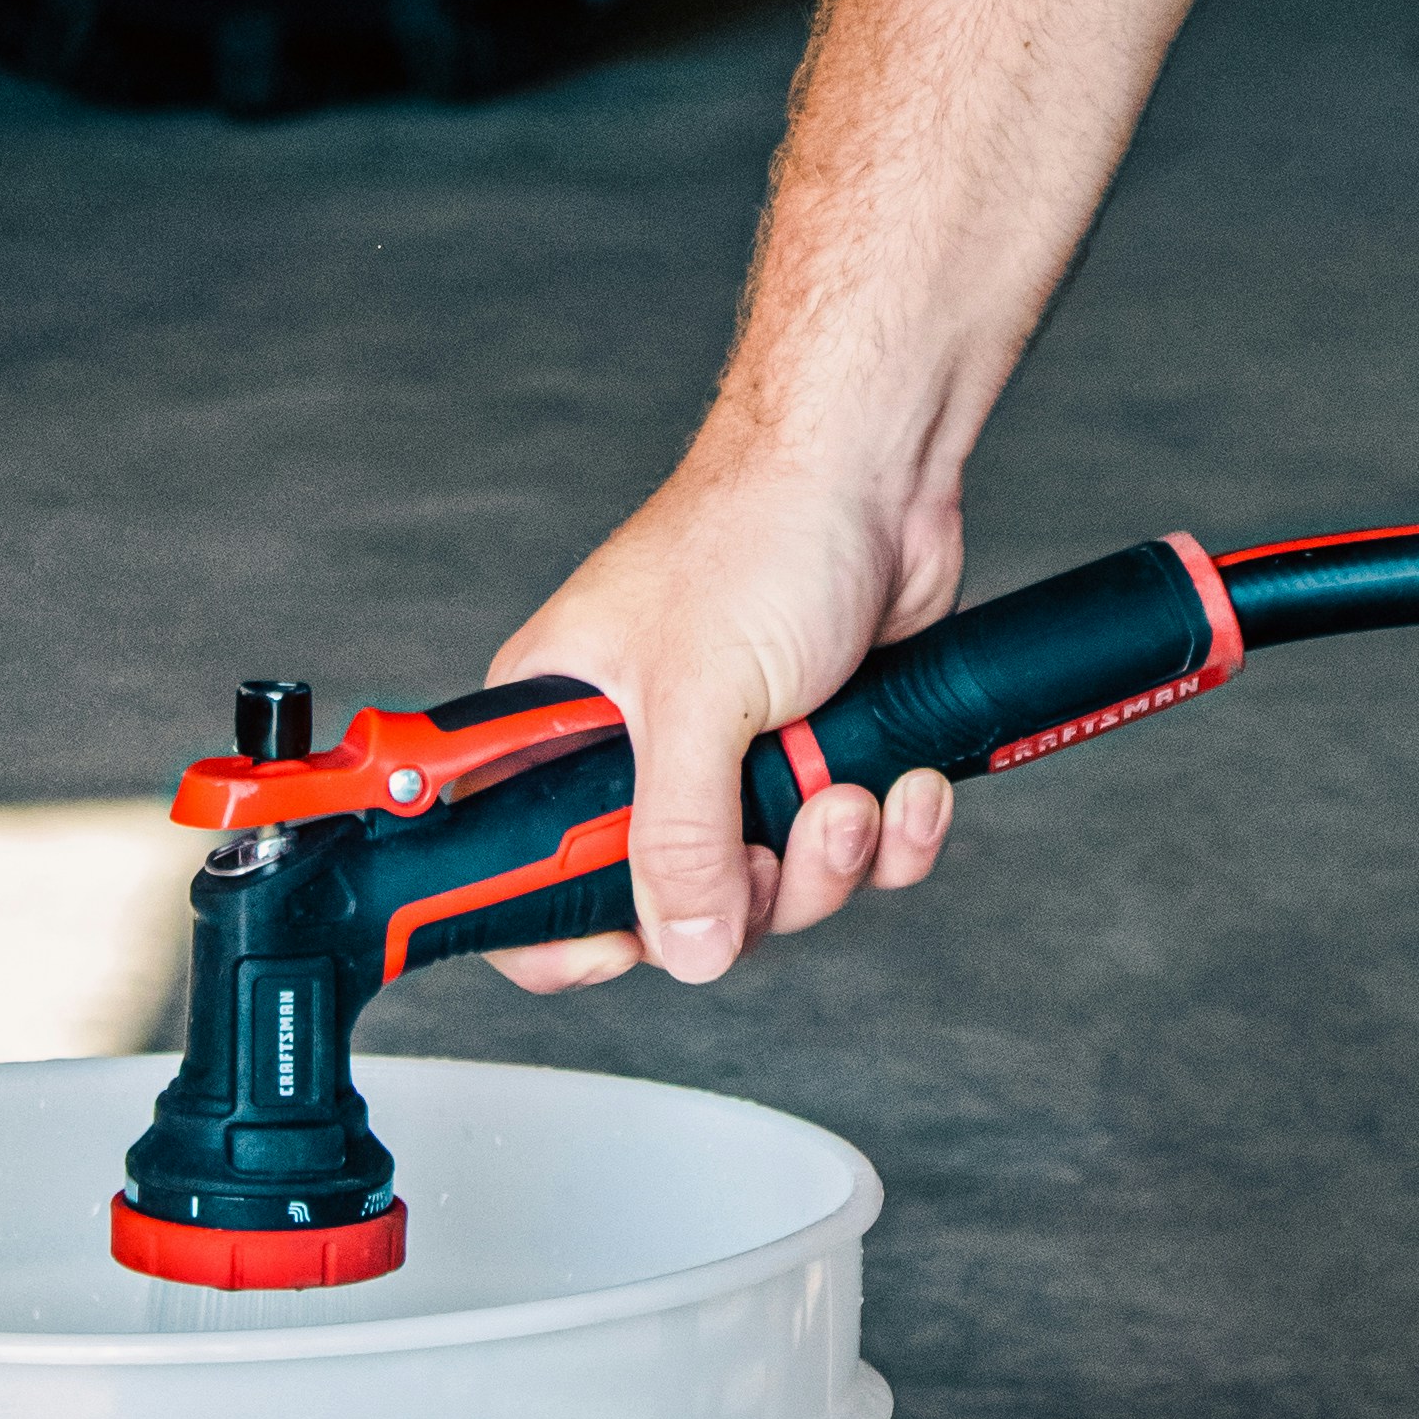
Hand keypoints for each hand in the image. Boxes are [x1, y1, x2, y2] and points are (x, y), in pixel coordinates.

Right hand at [478, 435, 959, 991]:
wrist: (878, 468)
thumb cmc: (759, 528)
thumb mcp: (698, 699)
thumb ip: (678, 837)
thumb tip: (687, 946)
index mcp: (556, 729)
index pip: (517, 868)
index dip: (560, 927)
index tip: (619, 950)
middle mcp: (637, 755)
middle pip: (668, 904)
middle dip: (750, 891)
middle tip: (776, 841)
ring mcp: (731, 761)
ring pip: (772, 889)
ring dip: (832, 859)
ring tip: (850, 789)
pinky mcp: (814, 757)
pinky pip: (850, 853)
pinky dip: (889, 834)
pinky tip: (901, 783)